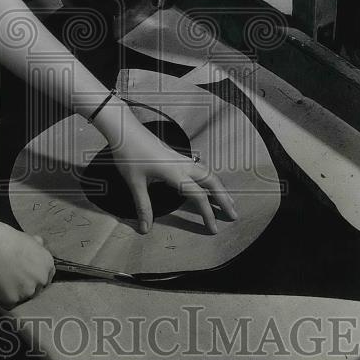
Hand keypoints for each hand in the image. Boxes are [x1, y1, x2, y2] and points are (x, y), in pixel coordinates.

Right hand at [0, 222, 54, 308]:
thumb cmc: (7, 240)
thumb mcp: (29, 238)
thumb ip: (37, 246)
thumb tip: (38, 243)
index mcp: (47, 264)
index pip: (46, 277)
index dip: (34, 276)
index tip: (26, 275)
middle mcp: (41, 279)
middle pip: (36, 289)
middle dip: (25, 285)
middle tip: (12, 276)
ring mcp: (28, 291)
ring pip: (22, 297)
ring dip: (14, 291)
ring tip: (3, 277)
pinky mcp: (14, 300)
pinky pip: (8, 302)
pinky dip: (2, 296)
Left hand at [108, 115, 237, 235]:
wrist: (124, 130)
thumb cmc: (128, 155)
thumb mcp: (134, 183)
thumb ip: (143, 206)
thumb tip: (145, 229)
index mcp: (175, 173)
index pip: (198, 196)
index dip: (208, 214)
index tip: (214, 229)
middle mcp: (183, 164)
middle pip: (212, 181)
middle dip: (224, 198)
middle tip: (234, 214)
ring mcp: (181, 158)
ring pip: (208, 173)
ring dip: (219, 187)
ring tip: (228, 201)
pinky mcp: (176, 155)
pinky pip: (200, 168)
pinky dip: (210, 178)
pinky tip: (208, 184)